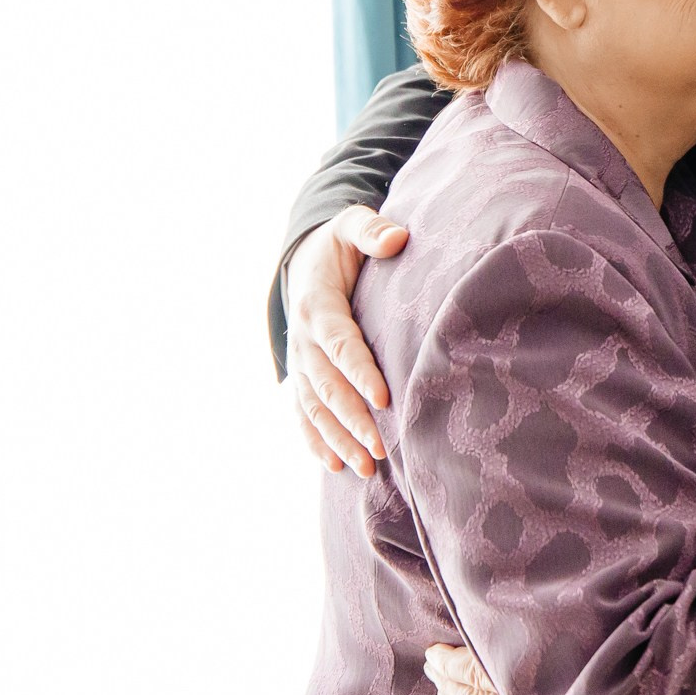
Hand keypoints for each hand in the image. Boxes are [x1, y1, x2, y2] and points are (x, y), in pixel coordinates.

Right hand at [286, 205, 408, 475]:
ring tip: (367, 469)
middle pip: (327, 386)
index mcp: (317, 305)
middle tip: (382, 449)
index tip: (383, 398)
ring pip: (315, 408)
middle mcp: (303, 339)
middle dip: (353, 419)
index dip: (358, 371)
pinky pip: (303, 413)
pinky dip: (315, 441)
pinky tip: (335, 466)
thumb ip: (372, 230)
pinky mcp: (301, 376)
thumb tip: (396, 238)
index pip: (339, 344)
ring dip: (338, 439)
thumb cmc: (340, 244)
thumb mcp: (351, 226)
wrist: (305, 258)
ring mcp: (299, 362)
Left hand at [425, 644, 589, 694]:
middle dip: (450, 684)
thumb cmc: (623, 671)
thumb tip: (510, 633)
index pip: (479, 674)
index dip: (453, 664)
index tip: (434, 653)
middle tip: (432, 668)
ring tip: (446, 693)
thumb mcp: (585, 643)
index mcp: (540, 689)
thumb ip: (546, 640)